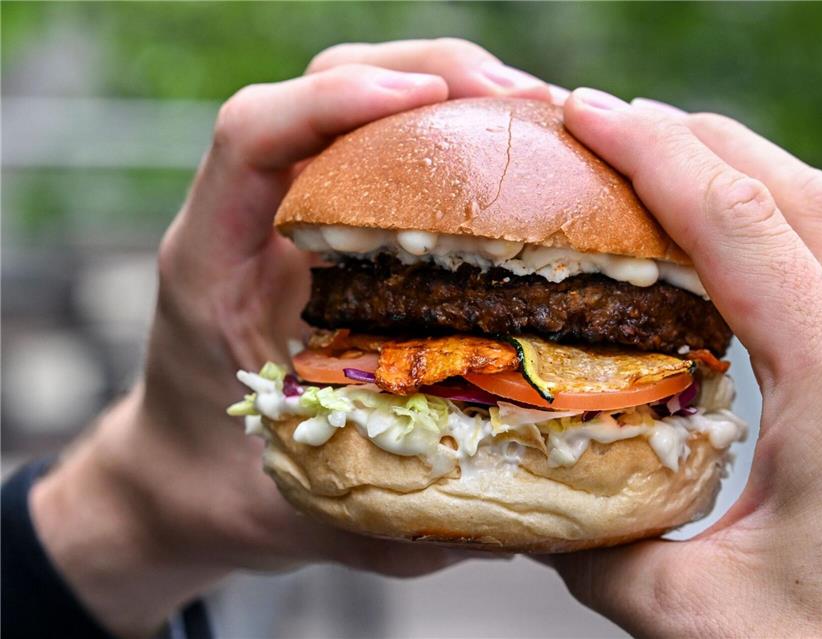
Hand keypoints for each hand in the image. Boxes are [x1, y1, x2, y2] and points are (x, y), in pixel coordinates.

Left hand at [28, 39, 550, 637]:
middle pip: (318, 88)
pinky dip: (447, 131)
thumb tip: (525, 516)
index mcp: (214, 265)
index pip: (251, 137)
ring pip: (355, 102)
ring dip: (447, 88)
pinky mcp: (328, 223)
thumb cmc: (232, 488)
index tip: (429, 102)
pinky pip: (382, 147)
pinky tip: (510, 153)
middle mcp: (249, 220)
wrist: (185, 477)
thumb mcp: (311, 504)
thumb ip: (399, 518)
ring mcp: (290, 214)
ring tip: (538, 117)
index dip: (335, 102)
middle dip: (426, 74)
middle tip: (530, 104)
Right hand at [546, 88, 821, 636]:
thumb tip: (530, 505)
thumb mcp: (698, 620)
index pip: (740, 226)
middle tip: (606, 122)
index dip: (653, 155)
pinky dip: (778, 233)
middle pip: (799, 193)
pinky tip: (726, 250)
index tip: (587, 116)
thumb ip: (598, 550)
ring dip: (742, 175)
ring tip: (656, 161)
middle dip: (695, 138)